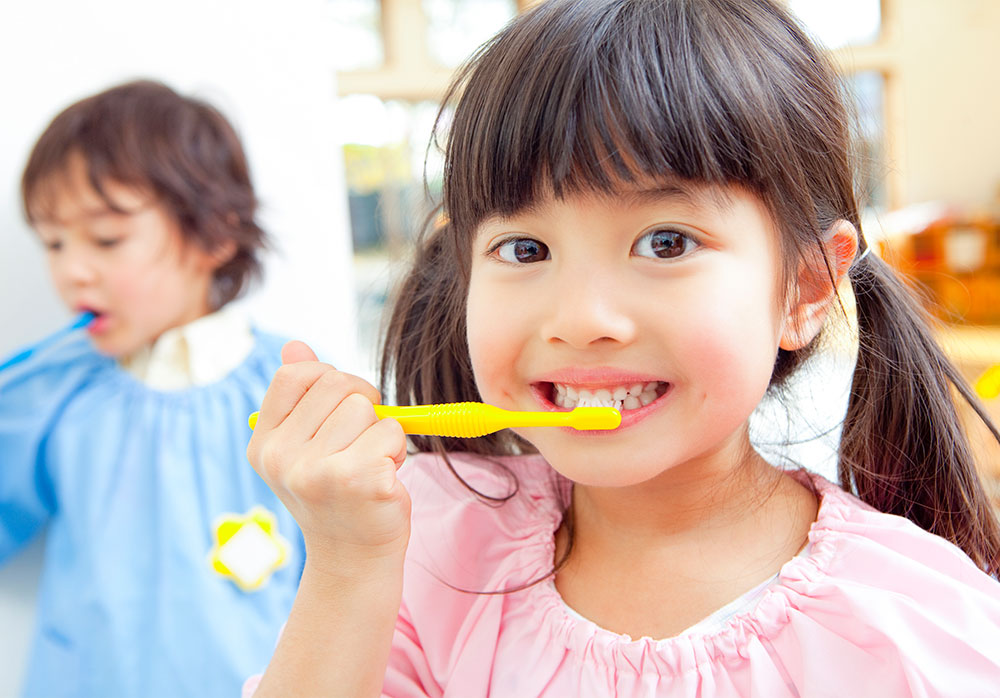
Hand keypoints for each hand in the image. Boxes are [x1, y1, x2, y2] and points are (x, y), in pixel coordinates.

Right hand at [247, 341, 410, 570]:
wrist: (353, 559)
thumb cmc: (338, 493)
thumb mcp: (308, 444)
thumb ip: (302, 395)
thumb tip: (294, 345)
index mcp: (264, 443)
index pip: (295, 374)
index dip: (328, 380)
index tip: (340, 407)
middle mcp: (281, 457)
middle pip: (338, 384)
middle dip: (362, 405)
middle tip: (360, 445)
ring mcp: (315, 470)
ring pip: (367, 407)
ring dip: (381, 433)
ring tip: (369, 466)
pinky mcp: (356, 479)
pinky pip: (390, 432)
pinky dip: (396, 451)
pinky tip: (381, 481)